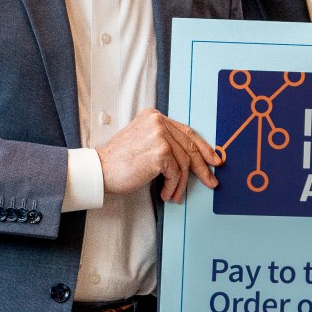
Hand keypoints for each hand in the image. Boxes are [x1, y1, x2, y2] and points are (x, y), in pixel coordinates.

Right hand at [97, 108, 223, 201]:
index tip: (213, 158)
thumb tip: (191, 156)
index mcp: (154, 116)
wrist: (99, 170)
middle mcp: (158, 121)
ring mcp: (159, 135)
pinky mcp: (160, 152)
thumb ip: (164, 142)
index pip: (186, 131)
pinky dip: (173, 186)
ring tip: (175, 194)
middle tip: (210, 180)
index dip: (203, 147)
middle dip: (202, 167)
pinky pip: (176, 173)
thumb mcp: (143, 142)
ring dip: (181, 183)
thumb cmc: (118, 161)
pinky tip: (166, 193)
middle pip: (190, 146)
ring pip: (184, 162)